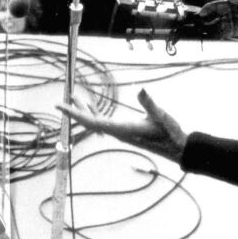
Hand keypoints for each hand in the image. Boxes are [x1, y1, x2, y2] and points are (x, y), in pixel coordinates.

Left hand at [58, 89, 187, 163]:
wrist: (177, 148)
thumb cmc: (170, 133)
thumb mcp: (161, 116)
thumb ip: (150, 104)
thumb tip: (141, 90)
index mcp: (121, 129)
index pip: (92, 121)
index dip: (75, 113)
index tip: (60, 106)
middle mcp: (117, 132)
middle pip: (90, 122)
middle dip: (75, 111)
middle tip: (61, 101)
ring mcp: (120, 132)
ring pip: (96, 121)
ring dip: (85, 109)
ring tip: (75, 96)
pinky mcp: (124, 131)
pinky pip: (103, 122)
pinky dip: (94, 113)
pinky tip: (93, 106)